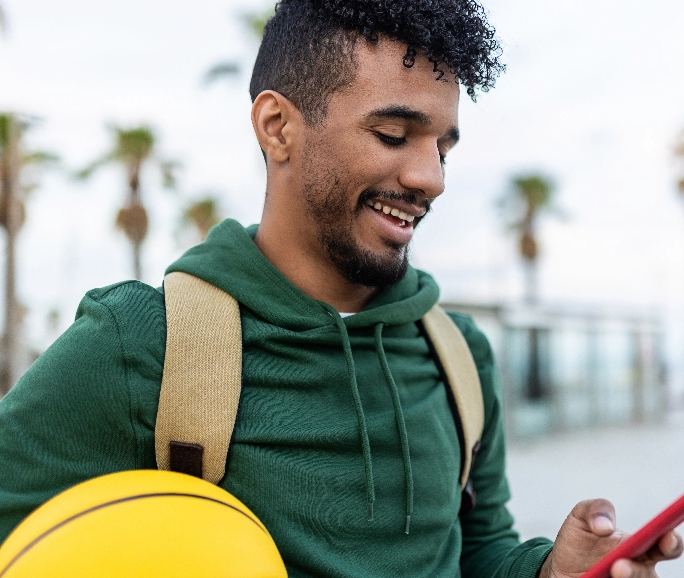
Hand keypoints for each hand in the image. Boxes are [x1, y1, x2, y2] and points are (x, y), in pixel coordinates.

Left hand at [538, 499, 682, 577]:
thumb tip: (605, 527)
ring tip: (608, 571)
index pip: (665, 545)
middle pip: (649, 575)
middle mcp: (639, 569)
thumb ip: (595, 509)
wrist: (560, 566)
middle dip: (638, 572)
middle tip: (618, 567)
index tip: (666, 538)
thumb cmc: (578, 540)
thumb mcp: (581, 516)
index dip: (671, 542)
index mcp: (639, 546)